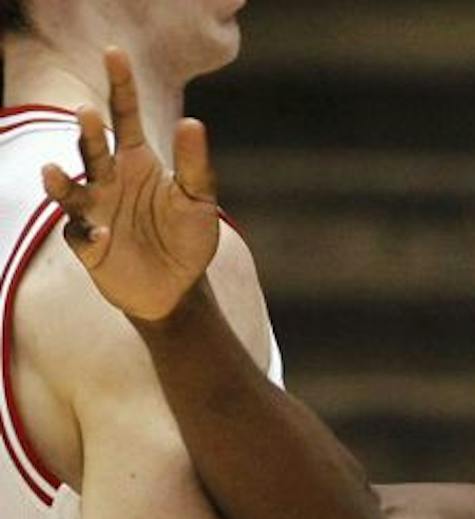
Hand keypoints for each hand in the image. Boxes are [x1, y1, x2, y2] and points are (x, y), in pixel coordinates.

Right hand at [39, 48, 218, 322]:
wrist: (178, 287)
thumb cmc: (187, 238)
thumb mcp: (199, 201)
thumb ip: (195, 166)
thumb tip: (194, 124)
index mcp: (136, 160)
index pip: (125, 116)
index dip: (119, 84)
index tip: (114, 52)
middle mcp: (108, 179)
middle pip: (92, 148)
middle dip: (87, 132)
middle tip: (87, 112)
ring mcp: (93, 209)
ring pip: (70, 188)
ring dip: (59, 181)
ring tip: (54, 170)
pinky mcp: (87, 243)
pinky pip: (80, 234)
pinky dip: (89, 234)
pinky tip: (105, 236)